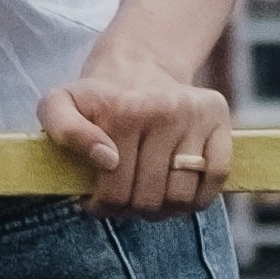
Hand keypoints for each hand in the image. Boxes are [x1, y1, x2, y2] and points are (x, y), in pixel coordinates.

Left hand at [40, 64, 233, 219]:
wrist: (135, 68)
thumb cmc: (95, 99)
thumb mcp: (58, 104)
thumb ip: (64, 129)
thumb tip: (107, 159)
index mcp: (124, 111)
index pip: (116, 188)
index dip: (104, 206)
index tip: (96, 202)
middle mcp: (166, 110)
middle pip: (150, 197)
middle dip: (132, 209)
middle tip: (123, 201)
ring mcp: (197, 116)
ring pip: (183, 195)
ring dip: (164, 210)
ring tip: (147, 200)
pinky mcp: (220, 121)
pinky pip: (217, 178)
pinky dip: (198, 198)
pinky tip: (177, 196)